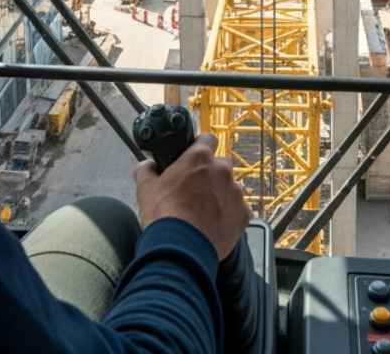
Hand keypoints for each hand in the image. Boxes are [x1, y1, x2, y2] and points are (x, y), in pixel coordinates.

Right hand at [134, 132, 250, 258]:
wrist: (181, 249)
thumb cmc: (164, 216)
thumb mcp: (146, 188)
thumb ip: (147, 170)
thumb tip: (147, 166)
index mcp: (199, 158)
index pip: (207, 139)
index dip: (200, 147)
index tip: (194, 157)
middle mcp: (222, 170)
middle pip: (221, 164)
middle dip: (211, 174)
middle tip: (195, 190)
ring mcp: (235, 192)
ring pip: (230, 187)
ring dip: (220, 195)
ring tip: (203, 212)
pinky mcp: (244, 213)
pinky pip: (238, 209)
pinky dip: (229, 214)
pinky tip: (214, 224)